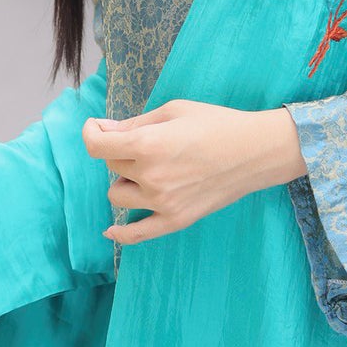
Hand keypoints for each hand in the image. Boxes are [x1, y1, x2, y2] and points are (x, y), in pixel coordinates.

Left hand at [81, 100, 306, 246]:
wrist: (256, 152)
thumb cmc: (216, 124)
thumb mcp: (174, 111)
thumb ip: (135, 123)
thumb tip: (104, 130)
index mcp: (147, 144)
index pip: (96, 145)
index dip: (91, 132)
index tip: (96, 128)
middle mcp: (150, 175)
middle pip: (112, 166)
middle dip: (121, 152)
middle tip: (147, 142)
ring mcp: (161, 202)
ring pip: (118, 195)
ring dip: (125, 181)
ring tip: (149, 171)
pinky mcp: (176, 220)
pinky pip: (137, 234)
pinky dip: (120, 234)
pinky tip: (109, 233)